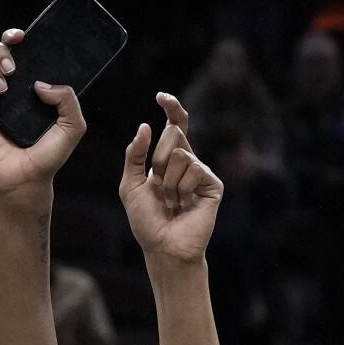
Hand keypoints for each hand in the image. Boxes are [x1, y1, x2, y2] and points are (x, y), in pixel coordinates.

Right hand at [0, 28, 86, 211]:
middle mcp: (4, 89)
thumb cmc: (47, 157)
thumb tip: (40, 83)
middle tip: (12, 70)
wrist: (25, 181)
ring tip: (2, 90)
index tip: (20, 37)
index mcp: (25, 86)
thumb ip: (68, 99)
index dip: (12, 37)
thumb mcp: (72, 126)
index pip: (14, 51)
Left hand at [120, 93, 223, 264]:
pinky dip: (183, 187)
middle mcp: (187, 162)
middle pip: (173, 135)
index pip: (174, 126)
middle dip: (159, 160)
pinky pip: (195, 168)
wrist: (163, 247)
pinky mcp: (213, 184)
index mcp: (168, 160)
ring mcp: (201, 172)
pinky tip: (184, 204)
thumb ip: (134, 156)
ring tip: (172, 201)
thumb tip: (145, 126)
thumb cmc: (147, 222)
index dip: (171, 108)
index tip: (161, 97)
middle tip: (160, 189)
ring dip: (169, 181)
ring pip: (181, 153)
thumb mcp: (130, 185)